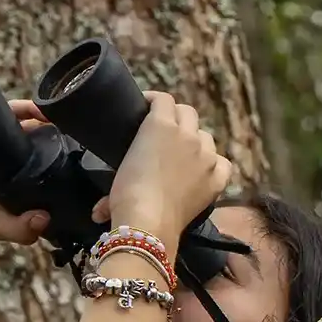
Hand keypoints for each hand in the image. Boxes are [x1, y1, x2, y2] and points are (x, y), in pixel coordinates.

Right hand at [0, 99, 51, 247]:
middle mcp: (5, 154)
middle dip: (44, 118)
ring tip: (37, 106)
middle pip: (29, 128)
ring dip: (21, 108)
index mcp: (19, 172)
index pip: (43, 150)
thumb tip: (44, 220)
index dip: (57, 141)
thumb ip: (20, 229)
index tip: (73, 136)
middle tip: (57, 114)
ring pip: (6, 117)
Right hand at [107, 91, 233, 239]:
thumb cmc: (125, 194)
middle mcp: (188, 134)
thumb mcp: (117, 173)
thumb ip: (116, 180)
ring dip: (195, 140)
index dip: (154, 101)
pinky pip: (223, 163)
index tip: (146, 109)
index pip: (164, 99)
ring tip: (184, 153)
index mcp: (160, 124)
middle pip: (188, 113)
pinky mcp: (217, 178)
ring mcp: (206, 156)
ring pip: (206, 137)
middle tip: (165, 131)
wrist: (148, 222)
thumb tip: (99, 211)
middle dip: (177, 117)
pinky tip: (204, 171)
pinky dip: (214, 165)